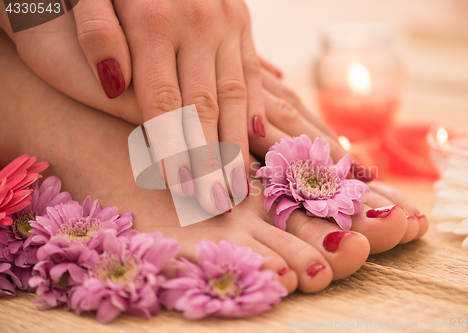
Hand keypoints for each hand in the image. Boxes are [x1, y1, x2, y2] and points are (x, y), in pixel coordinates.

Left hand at [1, 0, 266, 213]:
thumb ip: (96, 33)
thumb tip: (113, 84)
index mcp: (153, 21)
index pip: (163, 103)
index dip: (171, 150)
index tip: (179, 190)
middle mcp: (197, 23)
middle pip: (203, 108)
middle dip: (209, 161)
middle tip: (215, 203)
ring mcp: (226, 21)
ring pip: (234, 95)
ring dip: (236, 145)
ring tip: (237, 186)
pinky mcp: (242, 19)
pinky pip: (252, 71)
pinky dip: (254, 107)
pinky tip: (254, 139)